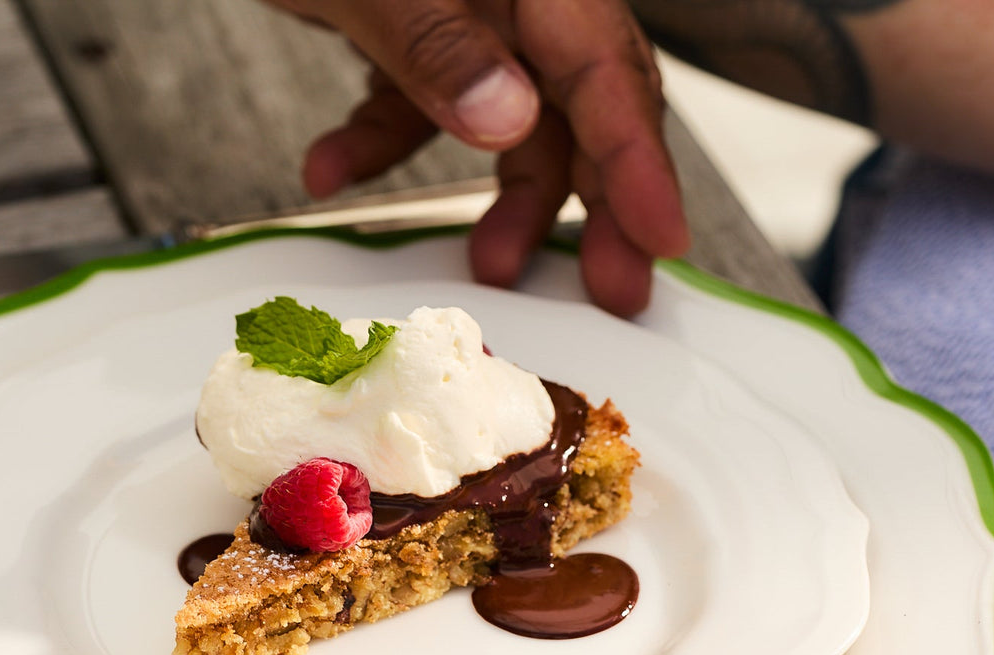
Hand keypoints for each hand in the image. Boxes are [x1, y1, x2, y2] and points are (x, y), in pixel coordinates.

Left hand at [267, 0, 689, 314]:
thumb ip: (439, 45)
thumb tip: (510, 120)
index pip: (606, 71)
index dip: (639, 163)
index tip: (662, 239)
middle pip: (583, 112)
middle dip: (599, 207)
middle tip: (615, 289)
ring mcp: (470, 19)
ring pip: (517, 129)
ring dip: (500, 202)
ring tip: (484, 265)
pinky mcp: (414, 37)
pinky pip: (419, 111)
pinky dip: (381, 148)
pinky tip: (330, 170)